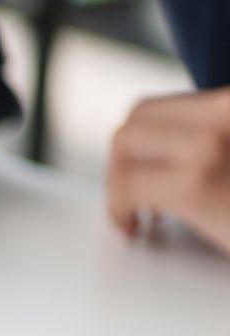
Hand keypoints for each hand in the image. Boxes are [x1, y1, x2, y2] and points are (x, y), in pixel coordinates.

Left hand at [107, 88, 229, 253]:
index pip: (167, 106)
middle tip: (131, 194)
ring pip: (125, 141)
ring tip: (133, 213)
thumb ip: (213, 146)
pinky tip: (134, 229)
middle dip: (123, 157)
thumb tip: (159, 156)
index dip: (144, 140)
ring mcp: (211, 144)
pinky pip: (129, 184)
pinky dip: (118, 207)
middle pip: (140, 115)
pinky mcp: (196, 182)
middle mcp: (228, 112)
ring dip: (117, 179)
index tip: (143, 170)